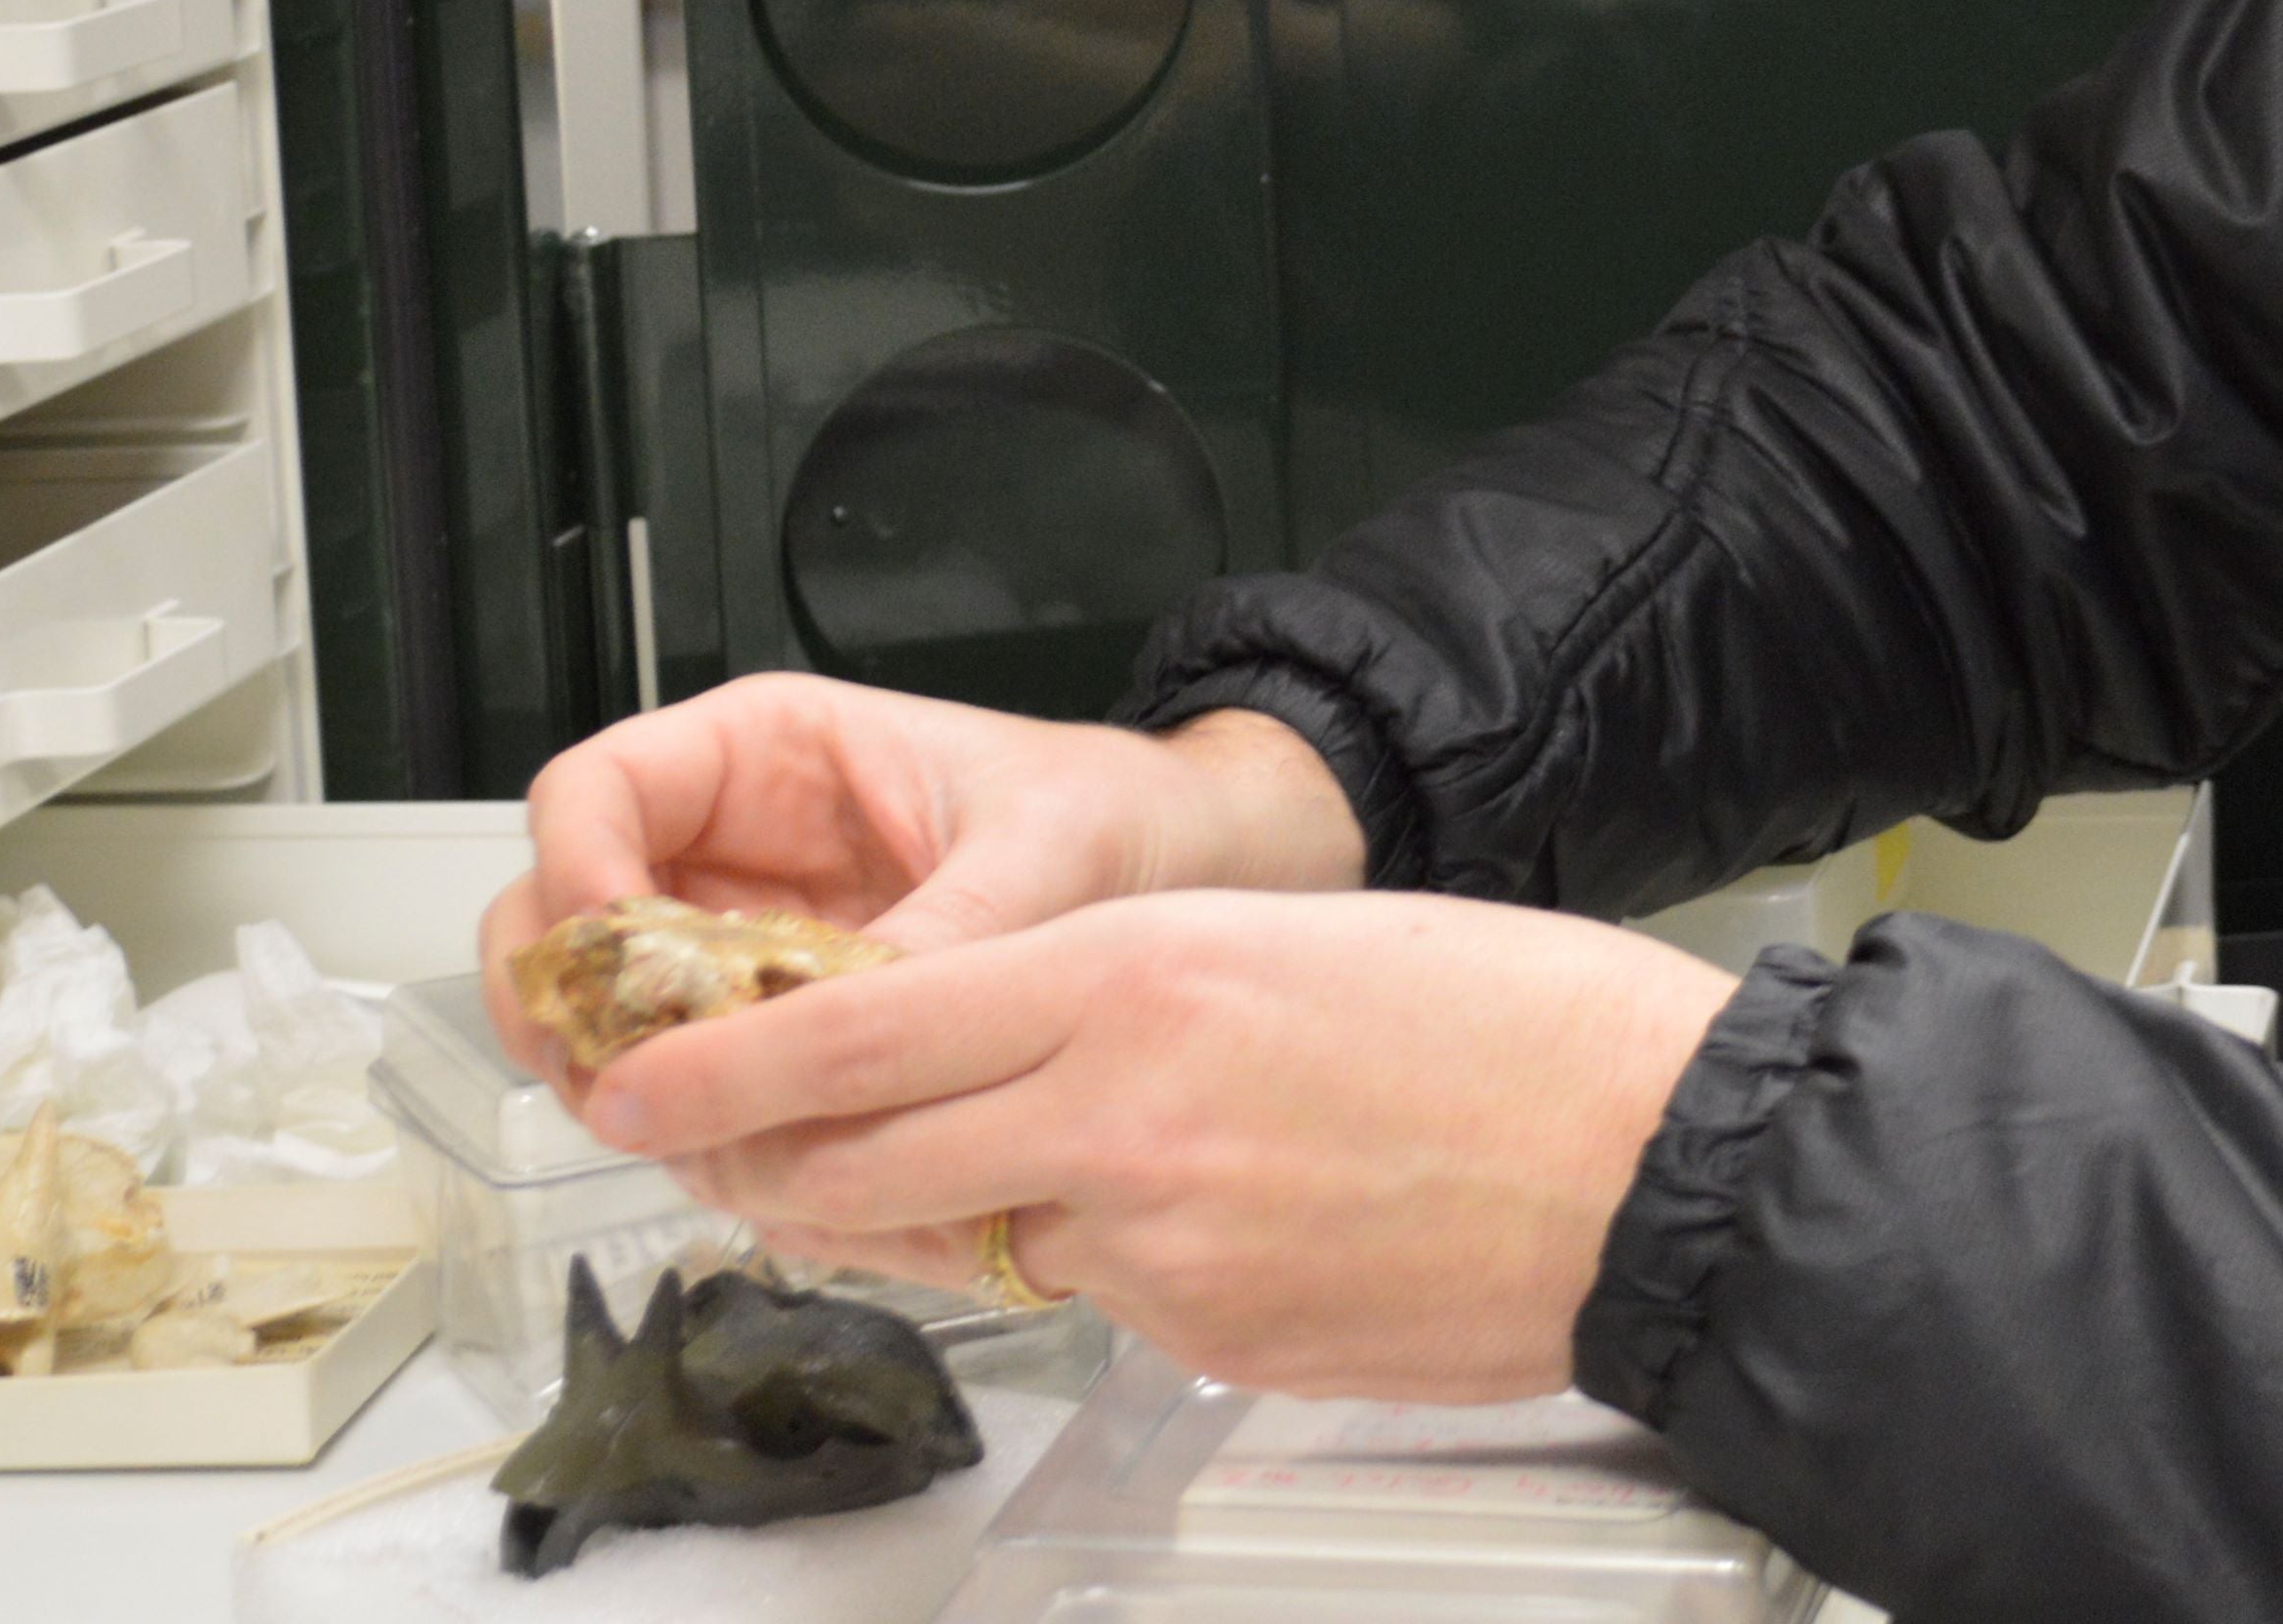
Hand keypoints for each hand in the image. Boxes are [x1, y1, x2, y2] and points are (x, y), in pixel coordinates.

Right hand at [478, 676, 1361, 1083]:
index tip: (617, 960)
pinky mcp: (781, 1037)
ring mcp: (741, 949)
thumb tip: (857, 1027)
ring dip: (632, 1091)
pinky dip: (709, 1136)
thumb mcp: (1045, 850)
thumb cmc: (1118, 815)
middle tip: (624, 1090)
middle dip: (568, 1009)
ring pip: (607, 1023)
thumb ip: (947, 931)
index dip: (575, 875)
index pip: (592, 791)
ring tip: (715, 1143)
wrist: (1192, 874)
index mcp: (766, 755)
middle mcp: (729, 850)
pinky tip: (777, 1169)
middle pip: (557, 920)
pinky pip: (697, 1088)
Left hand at [584, 890, 1745, 1402]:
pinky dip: (1107, 1263)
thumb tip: (1032, 1050)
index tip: (632, 1078)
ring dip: (950, 1213)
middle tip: (730, 1155)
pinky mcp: (1207, 1342)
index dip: (719, 1069)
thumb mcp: (1284, 940)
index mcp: (1136, 974)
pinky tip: (1199, 1219)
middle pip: (862, 1162)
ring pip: (976, 1239)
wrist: (1651, 1159)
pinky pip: (1100, 1300)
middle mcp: (1120, 1115)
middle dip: (773, 1168)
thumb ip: (1130, 989)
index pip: (858, 1028)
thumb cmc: (1510, 1024)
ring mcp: (1158, 1246)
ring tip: (1003, 1169)